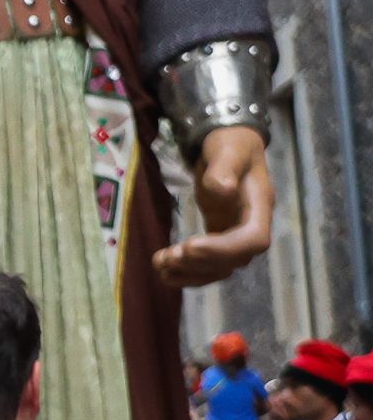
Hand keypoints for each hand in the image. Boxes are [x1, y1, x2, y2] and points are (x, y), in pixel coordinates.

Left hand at [155, 128, 275, 287]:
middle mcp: (252, 226)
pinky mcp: (220, 238)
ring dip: (190, 272)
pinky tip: (164, 273)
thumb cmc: (232, 145)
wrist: (229, 146)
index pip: (253, 240)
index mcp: (260, 207)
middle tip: (166, 258)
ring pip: (220, 268)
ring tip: (159, 264)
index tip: (190, 246)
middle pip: (235, 260)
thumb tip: (223, 190)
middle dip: (200, 263)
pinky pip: (209, 265)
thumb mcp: (229, 150)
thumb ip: (225, 169)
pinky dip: (188, 273)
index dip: (224, 249)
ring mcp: (236, 235)